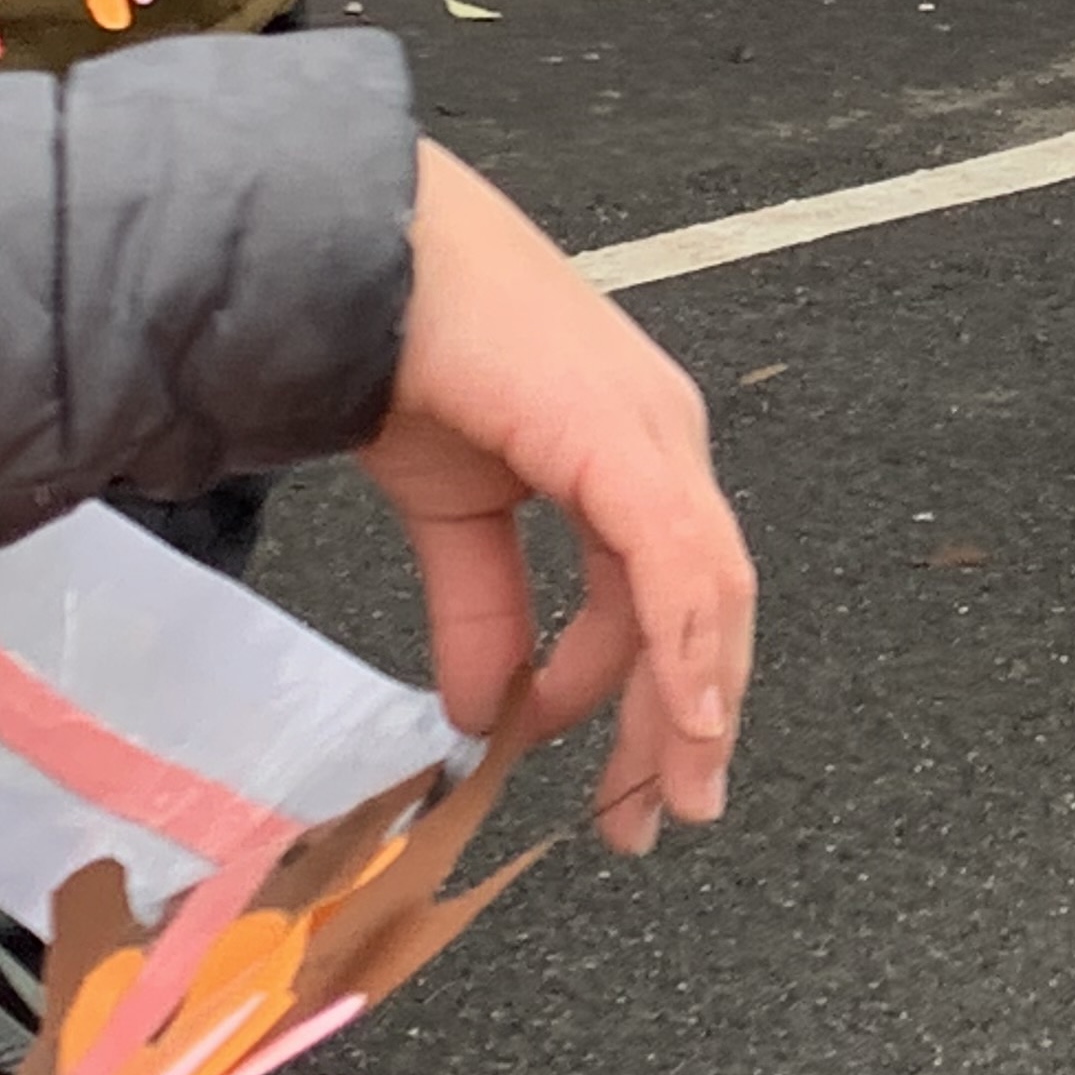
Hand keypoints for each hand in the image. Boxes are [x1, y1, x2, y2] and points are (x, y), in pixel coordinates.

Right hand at [357, 142, 756, 853]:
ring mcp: (654, 434)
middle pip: (703, 604)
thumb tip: (487, 710)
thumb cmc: (412, 351)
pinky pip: (678, 559)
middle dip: (682, 718)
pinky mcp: (625, 437)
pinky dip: (687, 643)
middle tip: (658, 817)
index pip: (674, 592)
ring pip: (707, 593)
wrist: (367, 258)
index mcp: (632, 452)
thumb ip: (481, 606)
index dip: (660, 694)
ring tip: (662, 793)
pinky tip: (685, 715)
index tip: (638, 788)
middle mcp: (662, 441)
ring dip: (689, 703)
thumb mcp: (455, 512)